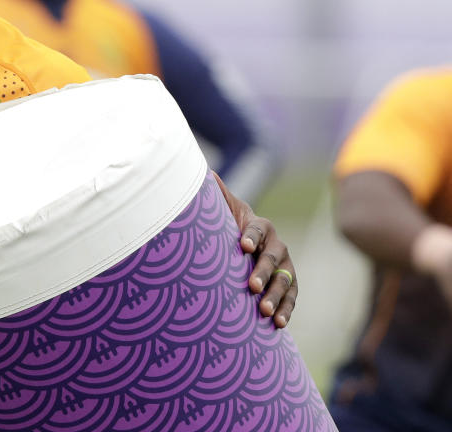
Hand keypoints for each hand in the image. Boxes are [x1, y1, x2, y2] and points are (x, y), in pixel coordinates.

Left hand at [214, 172, 296, 327]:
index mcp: (260, 225)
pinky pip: (290, 299)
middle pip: (272, 258)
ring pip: (284, 281)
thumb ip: (216, 195)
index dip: (249, 236)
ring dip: (275, 297)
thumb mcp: (222, 210)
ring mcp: (285, 267)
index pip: (255, 230)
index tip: (242, 246)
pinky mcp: (288, 286)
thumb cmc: (229, 227)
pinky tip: (278, 324)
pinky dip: (286, 311)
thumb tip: (205, 172)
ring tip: (264, 311)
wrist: (246, 245)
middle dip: (262, 272)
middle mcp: (276, 245)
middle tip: (250, 286)